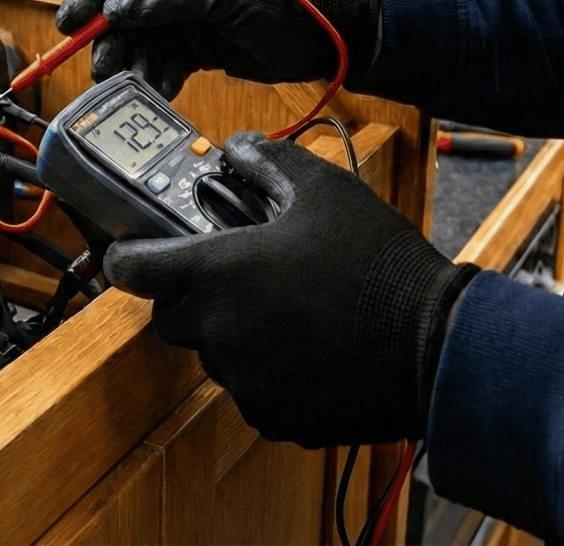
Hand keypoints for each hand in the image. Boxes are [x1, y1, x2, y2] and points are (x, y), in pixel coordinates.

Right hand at [54, 0, 380, 98]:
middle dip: (113, 40)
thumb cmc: (287, 0)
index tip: (67, 23)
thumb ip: (168, 1)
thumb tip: (118, 10)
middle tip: (101, 70)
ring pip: (147, 41)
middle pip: (130, 11)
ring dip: (134, 64)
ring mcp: (194, 15)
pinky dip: (158, 77)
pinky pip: (168, 61)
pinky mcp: (205, 46)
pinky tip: (156, 90)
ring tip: (128, 86)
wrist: (331, 37)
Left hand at [104, 132, 476, 446]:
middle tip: (236, 279)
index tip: (131, 255)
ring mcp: (244, 380)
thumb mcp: (326, 192)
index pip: (135, 269)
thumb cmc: (378, 264)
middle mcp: (219, 331)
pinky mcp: (273, 417)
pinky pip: (252, 391)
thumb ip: (271, 163)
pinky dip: (268, 373)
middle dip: (193, 299)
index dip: (129, 258)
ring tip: (289, 312)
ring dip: (235, 335)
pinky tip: (310, 349)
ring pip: (215, 355)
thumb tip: (241, 147)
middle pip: (171, 318)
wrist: (434, 344)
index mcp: (219, 273)